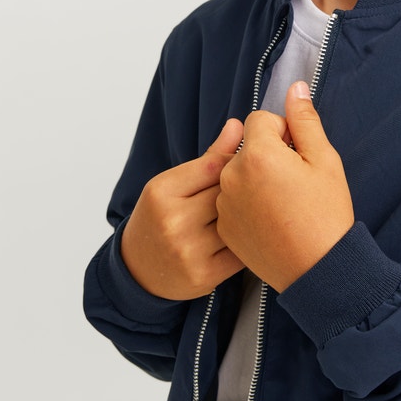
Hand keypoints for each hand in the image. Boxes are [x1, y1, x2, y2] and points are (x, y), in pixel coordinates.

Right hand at [121, 119, 244, 299]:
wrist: (138, 270)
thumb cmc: (160, 218)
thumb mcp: (174, 183)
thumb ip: (209, 157)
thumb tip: (238, 125)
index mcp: (162, 190)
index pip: (214, 165)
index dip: (237, 164)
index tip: (245, 167)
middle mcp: (172, 220)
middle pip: (228, 193)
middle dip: (246, 189)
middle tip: (261, 187)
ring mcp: (188, 250)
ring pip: (237, 221)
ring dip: (253, 215)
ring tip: (262, 209)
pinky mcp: (204, 275)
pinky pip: (241, 251)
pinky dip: (251, 241)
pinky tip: (253, 235)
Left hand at [217, 81, 354, 292]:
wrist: (319, 270)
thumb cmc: (326, 213)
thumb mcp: (325, 160)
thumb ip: (305, 119)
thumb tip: (295, 86)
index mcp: (258, 154)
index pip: (260, 120)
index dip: (283, 133)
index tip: (299, 156)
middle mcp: (232, 175)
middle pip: (247, 146)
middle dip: (267, 154)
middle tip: (295, 182)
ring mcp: (224, 203)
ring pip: (238, 173)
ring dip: (256, 178)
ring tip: (284, 203)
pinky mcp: (224, 226)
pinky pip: (232, 200)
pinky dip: (248, 203)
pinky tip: (272, 219)